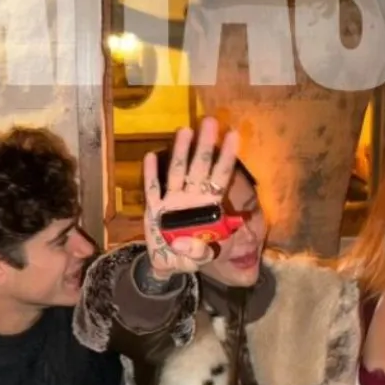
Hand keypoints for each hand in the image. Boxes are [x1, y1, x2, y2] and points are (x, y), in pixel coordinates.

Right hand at [143, 116, 240, 281]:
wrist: (169, 263)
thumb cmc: (192, 256)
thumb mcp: (203, 259)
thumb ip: (199, 252)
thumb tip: (181, 243)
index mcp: (209, 207)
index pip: (220, 177)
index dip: (227, 157)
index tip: (234, 135)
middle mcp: (192, 198)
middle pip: (199, 168)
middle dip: (204, 145)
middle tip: (210, 121)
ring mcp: (172, 201)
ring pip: (177, 172)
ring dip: (180, 152)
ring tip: (185, 130)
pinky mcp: (154, 208)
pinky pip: (153, 189)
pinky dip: (151, 175)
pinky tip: (151, 156)